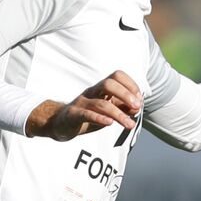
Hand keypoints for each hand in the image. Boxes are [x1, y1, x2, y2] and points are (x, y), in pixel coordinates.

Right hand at [25, 71, 141, 140]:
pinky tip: (110, 123)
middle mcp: (91, 92)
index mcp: (100, 88)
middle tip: (137, 107)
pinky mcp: (72, 115)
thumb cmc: (88, 115)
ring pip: (101, 104)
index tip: (139, 100)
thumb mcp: (108, 111)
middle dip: (125, 94)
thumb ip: (122, 108)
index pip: (117, 76)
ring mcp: (81, 103)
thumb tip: (137, 106)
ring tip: (130, 124)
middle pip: (108, 84)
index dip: (130, 85)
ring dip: (119, 114)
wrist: (60, 124)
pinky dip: (99, 118)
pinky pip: (86, 114)